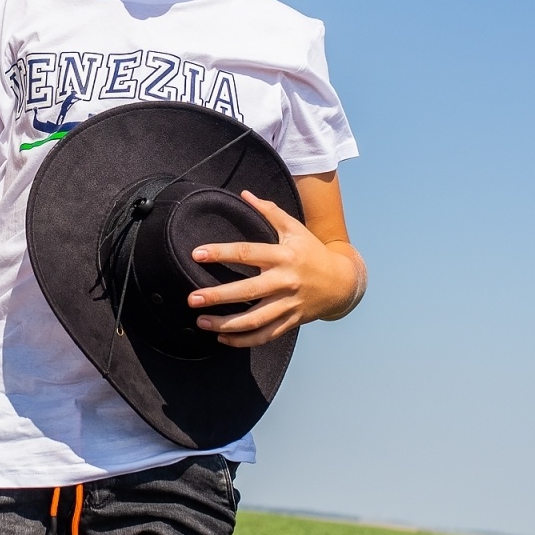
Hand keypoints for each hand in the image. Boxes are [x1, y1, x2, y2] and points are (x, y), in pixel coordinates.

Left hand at [187, 190, 360, 347]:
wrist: (342, 283)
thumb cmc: (312, 252)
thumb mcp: (295, 228)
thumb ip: (270, 211)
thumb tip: (245, 194)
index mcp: (283, 256)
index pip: (247, 253)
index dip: (221, 252)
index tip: (196, 254)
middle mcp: (285, 282)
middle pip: (247, 291)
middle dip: (218, 296)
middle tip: (192, 299)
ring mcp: (288, 304)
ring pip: (255, 320)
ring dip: (226, 324)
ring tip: (201, 322)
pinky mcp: (291, 321)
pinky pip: (266, 335)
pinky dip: (243, 340)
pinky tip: (222, 338)